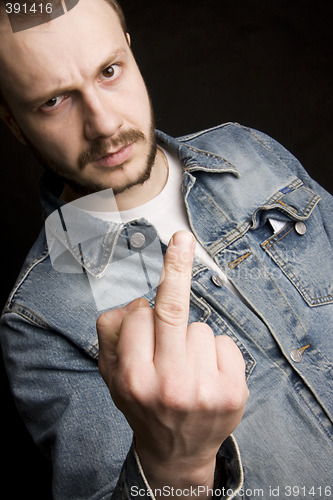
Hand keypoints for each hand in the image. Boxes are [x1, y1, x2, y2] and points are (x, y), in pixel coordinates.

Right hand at [97, 231, 247, 492]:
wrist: (176, 451)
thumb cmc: (143, 404)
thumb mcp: (111, 376)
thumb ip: (110, 335)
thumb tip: (134, 302)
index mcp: (132, 379)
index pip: (138, 317)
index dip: (141, 311)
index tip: (143, 312)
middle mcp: (167, 385)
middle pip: (172, 309)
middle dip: (176, 267)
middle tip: (182, 238)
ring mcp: (203, 389)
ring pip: (199, 327)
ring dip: (191, 338)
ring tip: (186, 368)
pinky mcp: (233, 392)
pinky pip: (224, 341)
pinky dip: (215, 350)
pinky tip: (206, 373)